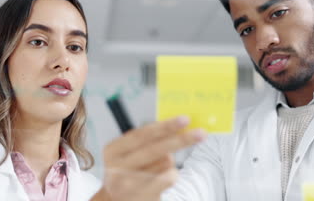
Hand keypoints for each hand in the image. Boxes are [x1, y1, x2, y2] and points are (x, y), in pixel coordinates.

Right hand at [91, 116, 205, 200]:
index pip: (141, 135)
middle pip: (156, 149)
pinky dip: (172, 174)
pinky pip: (170, 177)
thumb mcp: (127, 152)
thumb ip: (145, 138)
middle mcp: (118, 168)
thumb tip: (175, 124)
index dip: (164, 126)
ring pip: (166, 162)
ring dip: (169, 160)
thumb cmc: (126, 169)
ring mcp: (130, 185)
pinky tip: (161, 177)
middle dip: (181, 139)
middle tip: (201, 133)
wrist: (117, 200)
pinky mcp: (144, 197)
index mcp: (112, 151)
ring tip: (158, 165)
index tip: (184, 119)